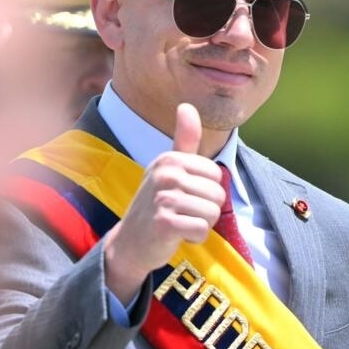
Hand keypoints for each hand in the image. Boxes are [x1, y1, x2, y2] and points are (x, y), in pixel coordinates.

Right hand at [103, 103, 223, 304]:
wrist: (131, 242)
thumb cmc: (156, 204)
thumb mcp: (169, 169)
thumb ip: (184, 140)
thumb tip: (187, 106)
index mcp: (169, 159)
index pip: (216, 174)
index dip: (206, 191)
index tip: (185, 196)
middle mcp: (165, 174)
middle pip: (217, 195)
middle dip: (205, 210)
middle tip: (181, 213)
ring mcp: (162, 198)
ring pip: (212, 213)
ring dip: (200, 225)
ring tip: (179, 223)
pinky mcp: (164, 222)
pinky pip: (202, 230)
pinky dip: (194, 238)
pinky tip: (176, 236)